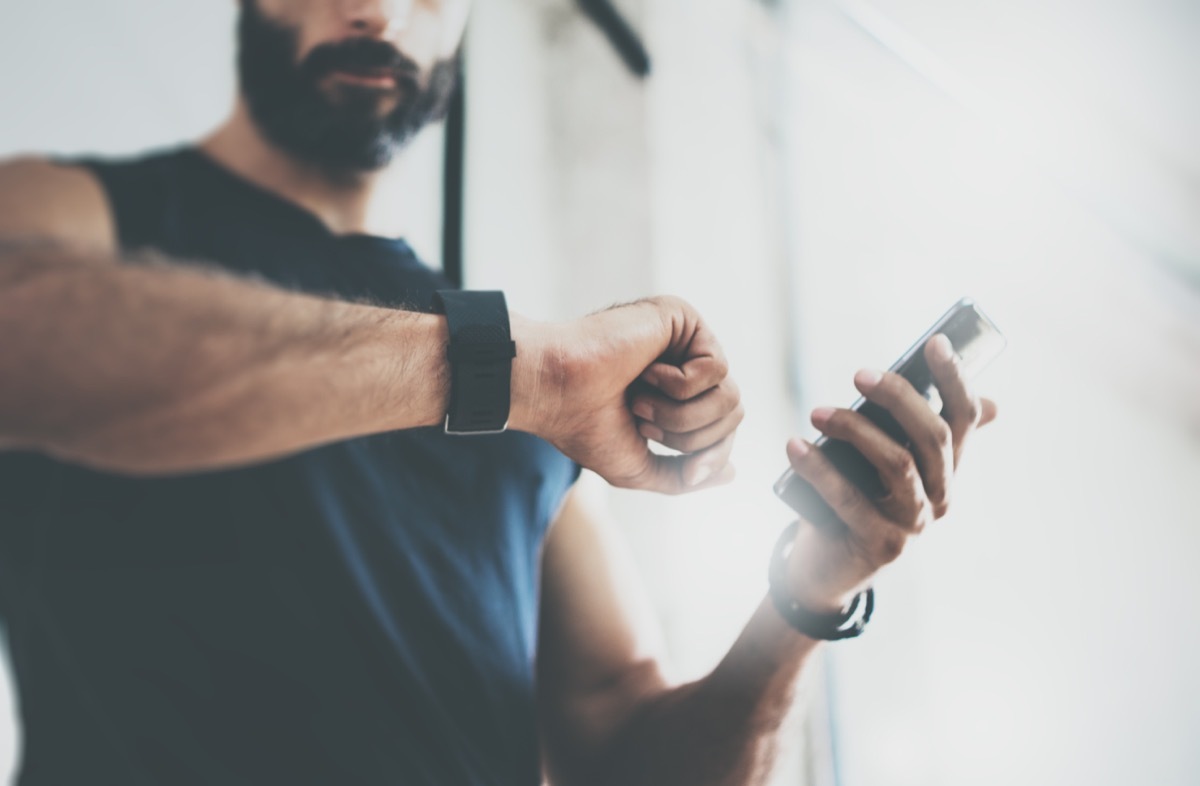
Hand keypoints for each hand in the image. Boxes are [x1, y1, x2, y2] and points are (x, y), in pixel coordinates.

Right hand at [511, 296, 741, 493]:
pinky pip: (716, 368)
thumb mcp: (637, 466)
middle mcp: (685, 365)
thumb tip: (729, 473)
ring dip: (681, 414)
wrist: (554, 391)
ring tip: (640, 402)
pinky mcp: (683, 319)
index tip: (685, 466)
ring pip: (729, 395)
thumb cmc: (583, 425)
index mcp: (675, 396)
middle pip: (733, 413)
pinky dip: (677, 385)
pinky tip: (644, 371)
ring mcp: (685, 341)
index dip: (711, 454)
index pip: (724, 428)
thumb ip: (682, 475)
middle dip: (690, 436)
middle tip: (642, 421)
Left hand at [782, 335, 997, 613]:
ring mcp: (914, 525)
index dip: (955, 380)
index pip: (964, 419)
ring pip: (898, 464)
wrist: (828, 568)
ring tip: (815, 412)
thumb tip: (973, 398)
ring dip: (854, 430)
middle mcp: (940, 497)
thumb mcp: (882, 464)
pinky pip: (850, 500)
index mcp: (945, 470)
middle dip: (898, 398)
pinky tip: (794, 446)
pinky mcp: (880, 545)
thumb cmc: (855, 501)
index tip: (935, 343)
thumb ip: (909, 431)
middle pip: (932, 437)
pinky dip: (819, 470)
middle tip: (858, 374)